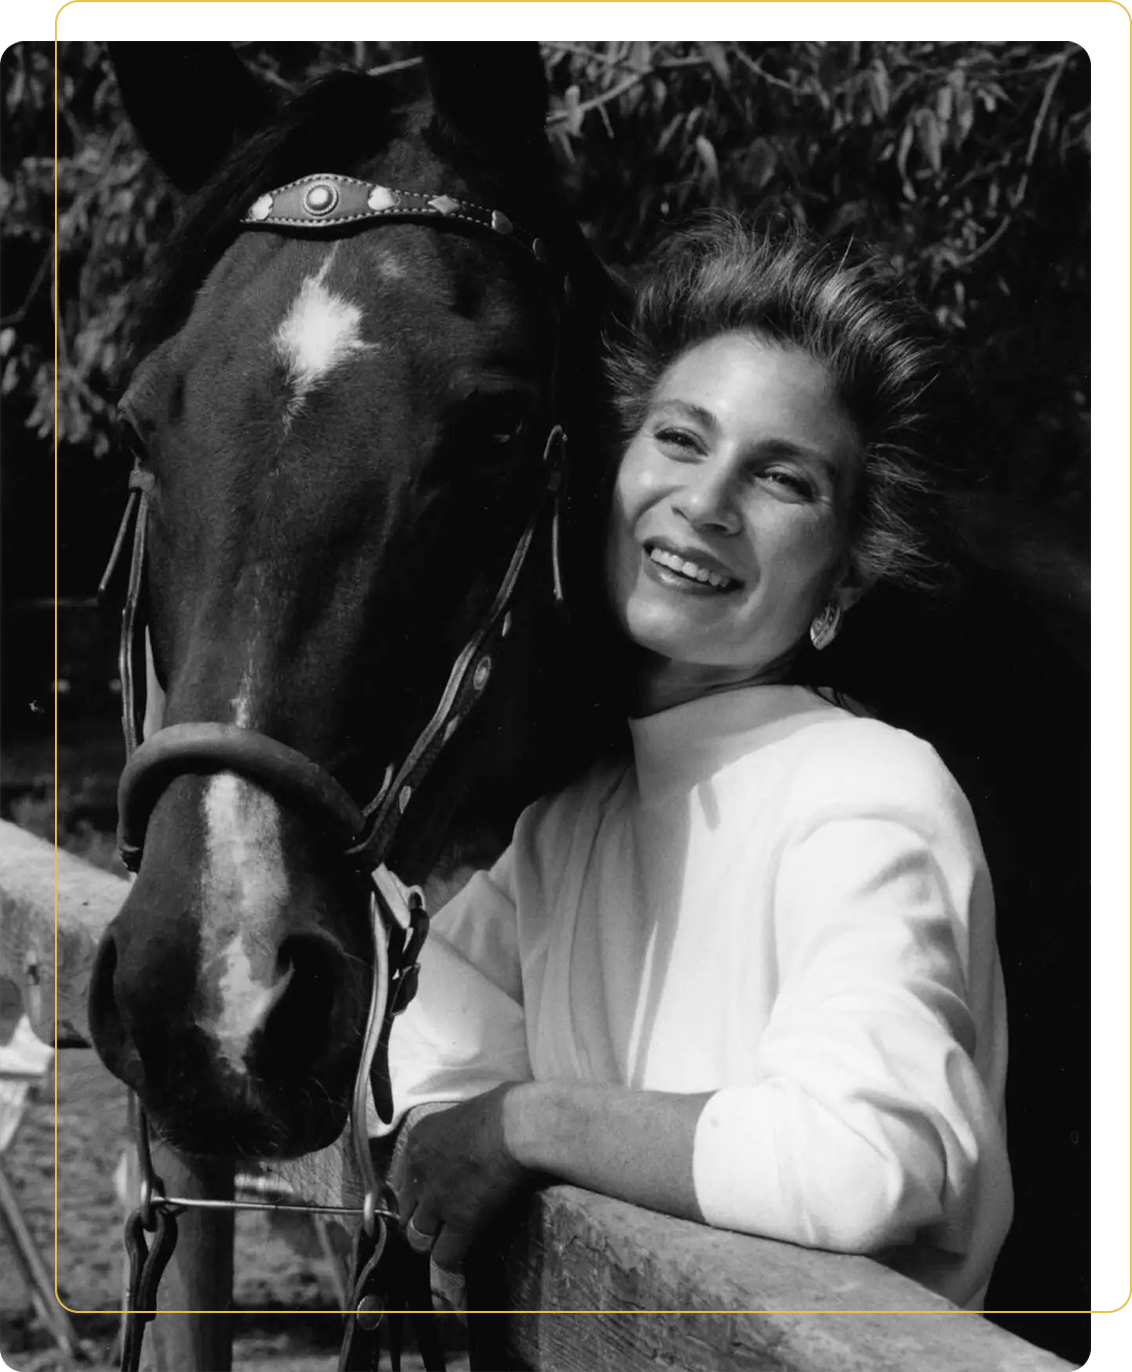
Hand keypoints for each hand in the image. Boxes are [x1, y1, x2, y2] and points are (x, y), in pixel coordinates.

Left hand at [388, 1084, 532, 1272]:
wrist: (520, 1127)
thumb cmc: (506, 1107)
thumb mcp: (468, 1112)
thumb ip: (458, 1133)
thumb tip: (473, 1139)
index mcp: (420, 1138)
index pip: (404, 1176)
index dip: (418, 1190)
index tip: (431, 1195)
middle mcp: (420, 1171)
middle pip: (405, 1208)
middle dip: (419, 1217)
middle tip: (439, 1222)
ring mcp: (436, 1199)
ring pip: (418, 1236)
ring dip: (433, 1240)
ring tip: (450, 1241)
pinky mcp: (460, 1222)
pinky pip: (445, 1256)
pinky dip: (453, 1260)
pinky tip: (463, 1258)